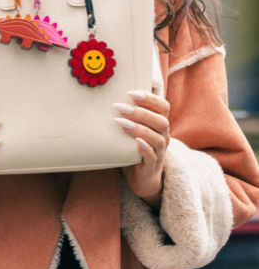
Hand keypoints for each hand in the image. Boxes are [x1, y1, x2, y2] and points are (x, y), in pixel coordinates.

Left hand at [117, 91, 170, 207]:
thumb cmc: (134, 146)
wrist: (142, 176)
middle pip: (161, 121)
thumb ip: (126, 112)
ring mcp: (159, 152)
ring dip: (140, 129)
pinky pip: (153, 157)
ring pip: (157, 139)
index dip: (150, 98)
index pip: (163, 106)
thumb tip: (106, 92)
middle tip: (120, 107)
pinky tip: (136, 142)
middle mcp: (163, 136)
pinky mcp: (152, 166)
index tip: (131, 93)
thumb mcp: (132, 127)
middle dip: (141, 112)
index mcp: (159, 124)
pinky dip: (145, 149)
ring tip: (121, 122)